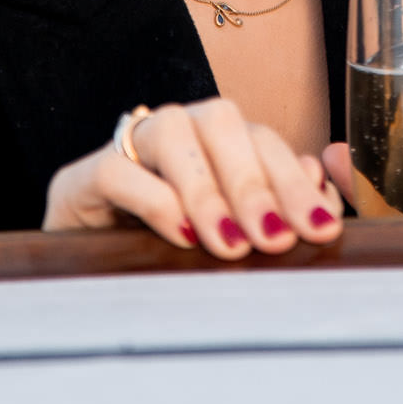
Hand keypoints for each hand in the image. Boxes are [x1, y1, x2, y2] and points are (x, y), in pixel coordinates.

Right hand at [43, 98, 345, 259]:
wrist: (89, 280)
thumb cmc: (173, 259)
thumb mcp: (237, 240)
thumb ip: (283, 211)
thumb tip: (320, 180)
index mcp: (216, 141)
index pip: (262, 141)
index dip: (294, 181)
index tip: (321, 229)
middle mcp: (176, 132)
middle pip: (223, 123)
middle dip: (257, 183)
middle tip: (276, 239)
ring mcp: (127, 150)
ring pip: (171, 133)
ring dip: (208, 190)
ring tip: (230, 245)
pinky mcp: (81, 179)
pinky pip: (117, 171)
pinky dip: (154, 199)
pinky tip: (181, 236)